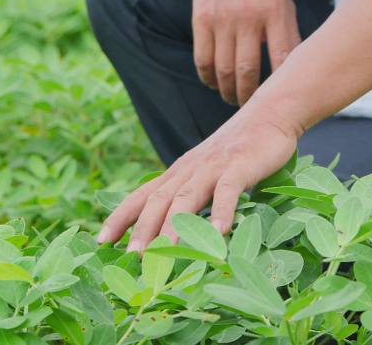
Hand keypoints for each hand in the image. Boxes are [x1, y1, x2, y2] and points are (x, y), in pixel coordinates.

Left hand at [96, 105, 300, 251]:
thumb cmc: (240, 149)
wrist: (269, 114)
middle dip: (142, 228)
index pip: (143, 195)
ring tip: (163, 252)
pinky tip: (219, 232)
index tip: (101, 240)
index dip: (121, 217)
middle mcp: (190, 169)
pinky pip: (228, 191)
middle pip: (159, 200)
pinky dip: (221, 211)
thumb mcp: (209, 170)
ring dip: (173, 226)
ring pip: (187, 197)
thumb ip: (194, 193)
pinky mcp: (239, 166)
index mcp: (179, 172)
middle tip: (132, 257)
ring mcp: (213, 167)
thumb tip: (178, 227)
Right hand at [188, 0, 300, 105]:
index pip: (281, 57)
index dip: (279, 85)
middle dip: (248, 96)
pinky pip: (202, 59)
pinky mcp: (201, 20)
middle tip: (250, 108)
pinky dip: (208, 78)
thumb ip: (289, 38)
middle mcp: (248, 16)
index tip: (278, 102)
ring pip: (223, 69)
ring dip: (228, 91)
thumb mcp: (284, 6)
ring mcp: (222, 18)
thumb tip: (294, 77)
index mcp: (275, 13)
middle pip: (247, 69)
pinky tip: (215, 84)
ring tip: (233, 99)